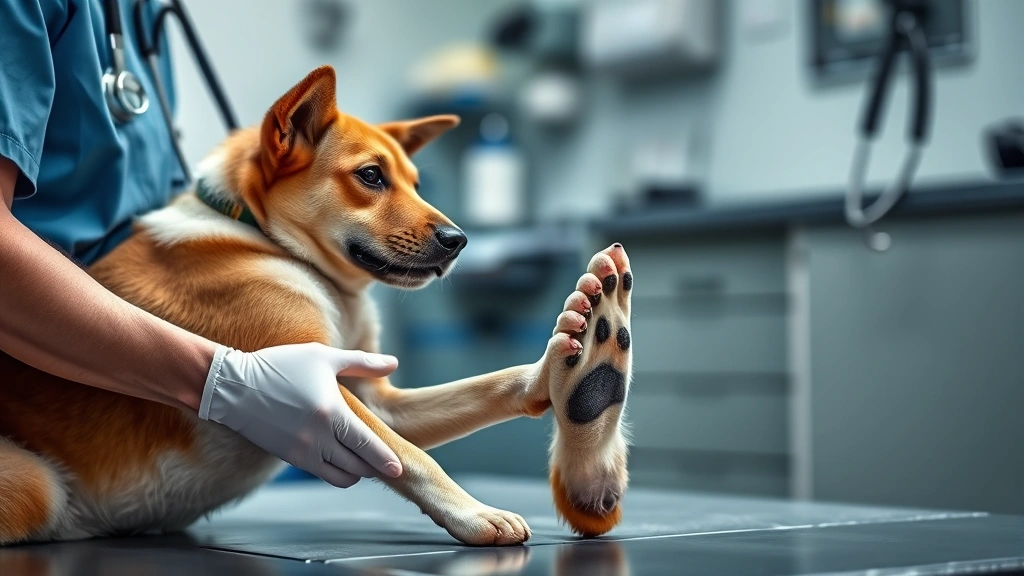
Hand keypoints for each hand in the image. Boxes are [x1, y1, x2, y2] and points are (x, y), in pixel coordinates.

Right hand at [199, 342, 402, 486]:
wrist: (233, 386)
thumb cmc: (280, 366)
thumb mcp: (323, 357)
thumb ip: (362, 363)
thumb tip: (394, 363)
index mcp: (331, 413)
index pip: (366, 445)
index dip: (385, 460)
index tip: (399, 468)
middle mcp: (318, 438)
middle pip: (358, 466)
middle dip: (374, 467)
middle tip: (385, 463)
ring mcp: (302, 451)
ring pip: (340, 475)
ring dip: (356, 472)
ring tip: (365, 463)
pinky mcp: (290, 457)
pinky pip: (322, 473)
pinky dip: (337, 471)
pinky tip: (342, 459)